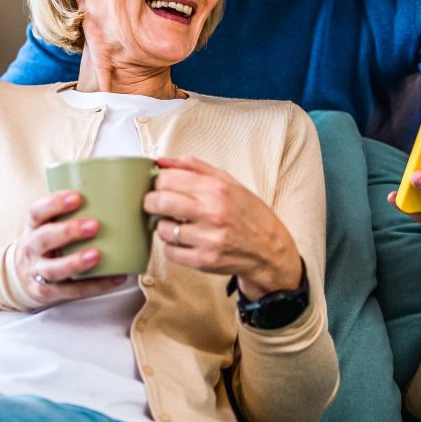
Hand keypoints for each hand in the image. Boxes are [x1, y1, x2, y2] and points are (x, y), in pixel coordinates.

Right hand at [13, 190, 129, 305]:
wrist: (23, 275)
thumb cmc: (48, 242)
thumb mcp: (49, 224)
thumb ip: (71, 212)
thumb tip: (119, 195)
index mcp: (33, 226)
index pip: (37, 211)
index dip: (54, 203)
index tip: (77, 197)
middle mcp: (31, 248)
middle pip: (44, 238)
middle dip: (68, 232)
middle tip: (95, 225)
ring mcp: (36, 272)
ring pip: (53, 269)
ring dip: (75, 262)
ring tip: (97, 255)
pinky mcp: (46, 293)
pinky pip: (70, 291)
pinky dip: (95, 286)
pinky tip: (116, 278)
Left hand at [144, 157, 302, 298]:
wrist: (269, 249)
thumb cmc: (247, 213)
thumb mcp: (228, 182)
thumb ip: (194, 167)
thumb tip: (161, 161)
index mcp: (217, 189)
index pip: (167, 179)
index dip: (158, 182)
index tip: (161, 187)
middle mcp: (212, 212)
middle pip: (159, 202)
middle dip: (151, 202)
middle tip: (156, 204)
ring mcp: (208, 238)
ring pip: (162, 229)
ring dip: (164, 226)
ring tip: (178, 224)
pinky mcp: (204, 260)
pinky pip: (170, 251)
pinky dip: (173, 246)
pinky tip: (186, 241)